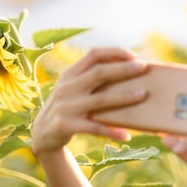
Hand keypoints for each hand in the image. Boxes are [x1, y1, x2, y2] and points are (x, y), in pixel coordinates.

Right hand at [31, 47, 147, 156]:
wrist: (43, 134)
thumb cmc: (67, 108)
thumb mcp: (72, 89)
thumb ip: (90, 79)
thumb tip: (125, 70)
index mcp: (70, 74)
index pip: (93, 55)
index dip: (114, 52)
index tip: (134, 56)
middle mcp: (67, 87)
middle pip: (99, 73)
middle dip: (123, 69)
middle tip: (143, 67)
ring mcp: (66, 106)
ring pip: (101, 99)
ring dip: (124, 97)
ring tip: (143, 95)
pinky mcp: (67, 125)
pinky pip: (95, 127)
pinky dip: (111, 131)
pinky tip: (126, 134)